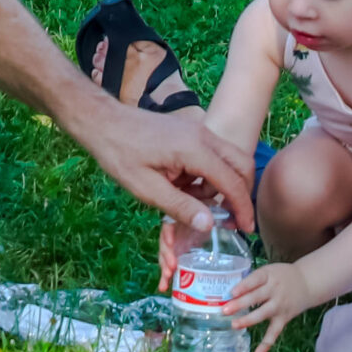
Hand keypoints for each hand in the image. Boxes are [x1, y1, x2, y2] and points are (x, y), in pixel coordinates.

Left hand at [66, 99, 250, 231]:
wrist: (104, 122)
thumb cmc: (120, 155)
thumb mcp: (147, 189)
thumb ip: (180, 206)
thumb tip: (209, 225)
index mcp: (195, 150)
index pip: (232, 182)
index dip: (242, 208)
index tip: (246, 229)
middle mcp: (204, 136)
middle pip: (241, 165)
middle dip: (241, 193)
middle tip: (232, 219)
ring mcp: (199, 130)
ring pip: (229, 159)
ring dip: (221, 184)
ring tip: (191, 200)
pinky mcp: (192, 131)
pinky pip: (214, 154)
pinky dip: (210, 173)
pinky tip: (184, 185)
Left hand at [222, 261, 314, 351]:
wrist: (307, 283)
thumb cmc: (282, 276)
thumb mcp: (269, 271)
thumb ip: (252, 281)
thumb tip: (229, 295)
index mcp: (269, 275)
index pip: (255, 279)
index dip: (244, 286)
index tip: (232, 293)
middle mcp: (275, 290)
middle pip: (256, 297)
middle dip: (239, 304)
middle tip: (224, 310)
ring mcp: (279, 305)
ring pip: (263, 314)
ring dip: (248, 320)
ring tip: (234, 325)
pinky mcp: (284, 318)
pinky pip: (274, 332)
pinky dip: (266, 344)